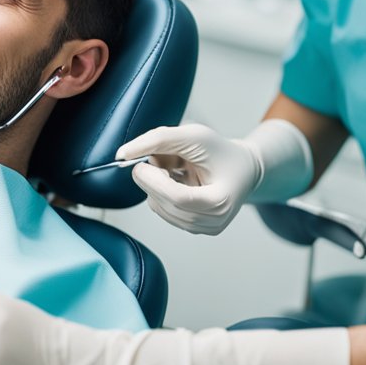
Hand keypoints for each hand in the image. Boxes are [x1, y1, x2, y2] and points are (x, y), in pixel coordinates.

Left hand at [119, 124, 261, 234]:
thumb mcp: (194, 135)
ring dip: (156, 186)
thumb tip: (123, 154)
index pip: (178, 198)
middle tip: (157, 159)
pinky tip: (176, 181)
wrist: (242, 168)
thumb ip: (159, 139)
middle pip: (166, 205)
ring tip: (173, 169)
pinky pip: (163, 211)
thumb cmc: (222, 151)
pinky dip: (161, 194)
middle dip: (152, 180)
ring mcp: (204, 229)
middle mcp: (214, 222)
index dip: (153, 182)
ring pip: (160, 209)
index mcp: (221, 201)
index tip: (139, 165)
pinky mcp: (194, 229)